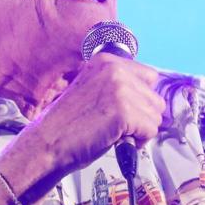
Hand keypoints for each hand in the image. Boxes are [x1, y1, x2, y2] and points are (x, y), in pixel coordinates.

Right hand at [26, 52, 163, 173]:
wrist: (48, 142)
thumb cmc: (67, 124)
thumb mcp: (93, 91)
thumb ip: (118, 86)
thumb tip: (149, 98)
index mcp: (106, 61)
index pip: (149, 76)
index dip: (142, 99)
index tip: (129, 111)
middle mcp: (114, 70)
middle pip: (155, 98)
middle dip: (143, 116)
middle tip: (121, 127)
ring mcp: (120, 90)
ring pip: (156, 116)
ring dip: (141, 130)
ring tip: (118, 134)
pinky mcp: (123, 112)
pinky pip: (150, 130)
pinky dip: (139, 141)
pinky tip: (119, 140)